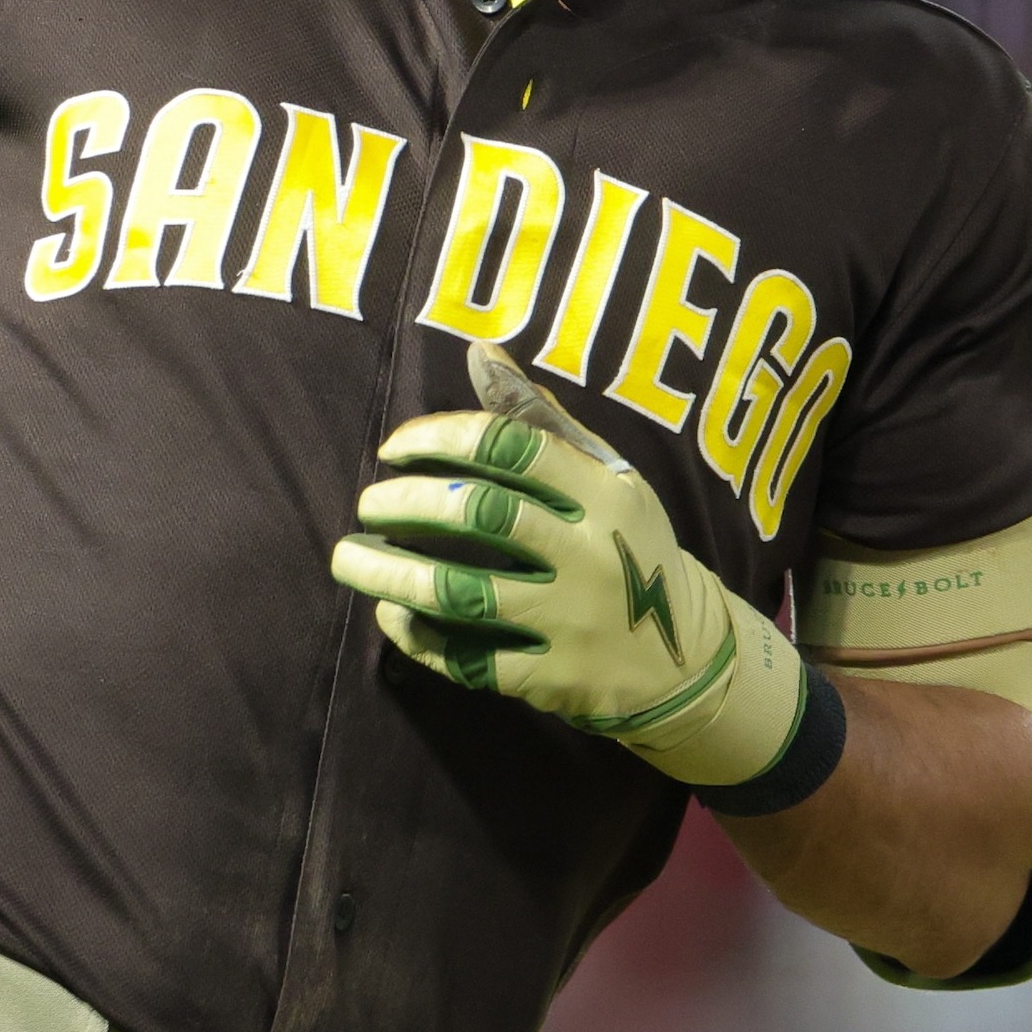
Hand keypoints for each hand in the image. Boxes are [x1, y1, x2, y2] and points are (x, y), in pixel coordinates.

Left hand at [330, 343, 809, 787]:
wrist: (684, 655)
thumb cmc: (624, 544)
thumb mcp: (605, 475)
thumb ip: (539, 418)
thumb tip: (479, 352)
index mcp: (602, 491)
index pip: (511, 447)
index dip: (440, 439)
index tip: (393, 448)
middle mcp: (589, 552)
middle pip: (483, 514)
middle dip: (409, 504)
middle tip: (366, 503)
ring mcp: (571, 620)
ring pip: (464, 592)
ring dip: (392, 574)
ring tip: (347, 558)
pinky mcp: (553, 678)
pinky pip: (470, 660)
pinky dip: (420, 639)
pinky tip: (391, 616)